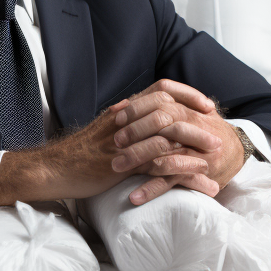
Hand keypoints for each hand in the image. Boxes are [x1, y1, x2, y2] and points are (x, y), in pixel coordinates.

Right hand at [0, 79, 241, 207]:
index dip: (186, 93)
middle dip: (197, 119)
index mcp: (123, 110)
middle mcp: (125, 120)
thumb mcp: (103, 132)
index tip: (205, 103)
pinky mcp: (123, 164)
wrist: (52, 168)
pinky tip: (199, 181)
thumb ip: (125, 125)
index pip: (160, 89)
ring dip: (196, 146)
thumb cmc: (76, 154)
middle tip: (218, 130)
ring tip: (216, 158)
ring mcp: (125, 142)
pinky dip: (184, 172)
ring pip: (168, 137)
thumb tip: (143, 120)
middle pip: (169, 109)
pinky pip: (160, 164)